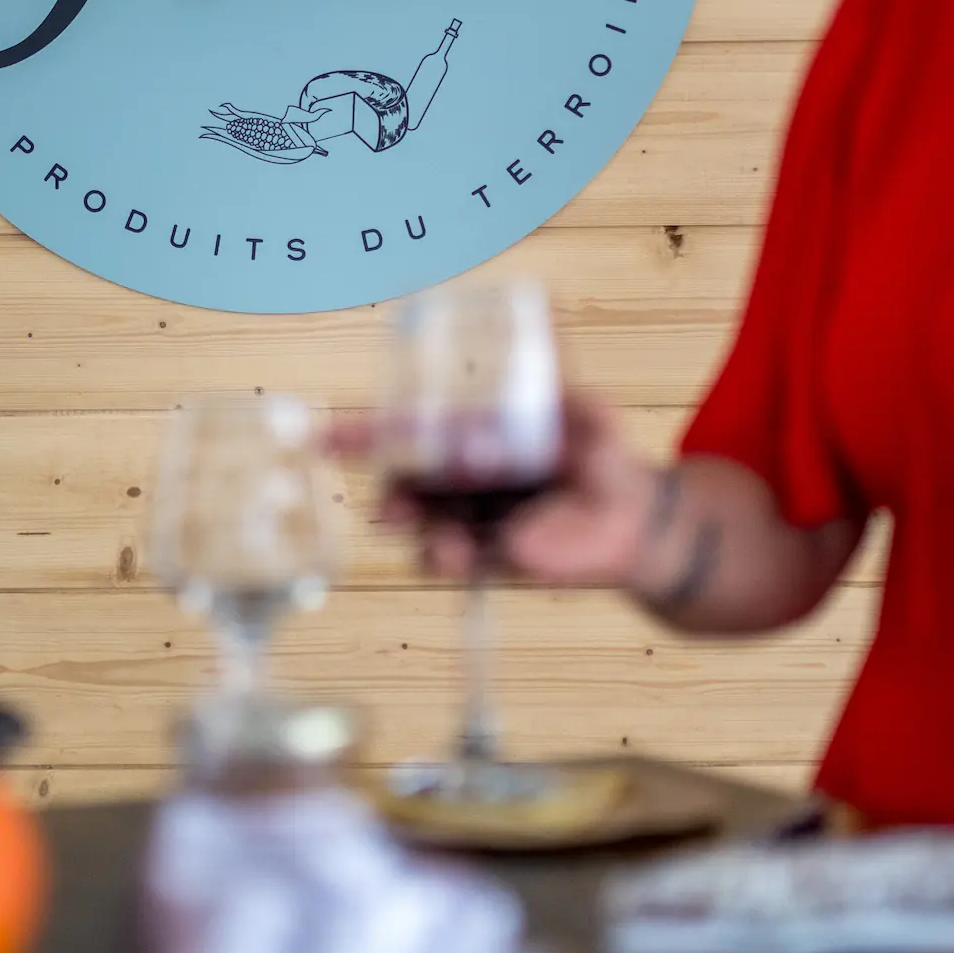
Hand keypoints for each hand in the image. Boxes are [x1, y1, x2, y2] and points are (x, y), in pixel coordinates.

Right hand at [339, 392, 659, 585]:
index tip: (325, 439)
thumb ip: (582, 406)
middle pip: (401, 482)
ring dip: (423, 534)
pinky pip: (445, 560)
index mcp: (471, 433)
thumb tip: (569, 392)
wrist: (628, 524)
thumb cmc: (606, 458)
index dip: (364, 433)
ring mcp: (465, 517)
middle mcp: (457, 475)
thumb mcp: (596, 420)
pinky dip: (447, 559)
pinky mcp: (481, 556)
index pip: (408, 429)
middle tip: (400, 508)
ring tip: (455, 546)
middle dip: (392, 496)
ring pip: (418, 527)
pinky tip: (471, 557)